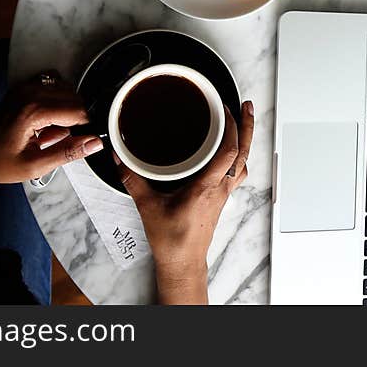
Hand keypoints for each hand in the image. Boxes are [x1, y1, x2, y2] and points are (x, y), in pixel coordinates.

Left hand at [0, 72, 102, 201]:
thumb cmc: (0, 164)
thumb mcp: (36, 166)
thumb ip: (68, 152)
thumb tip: (95, 143)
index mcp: (33, 112)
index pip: (78, 111)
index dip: (84, 128)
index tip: (78, 141)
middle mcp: (29, 93)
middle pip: (74, 97)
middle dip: (75, 118)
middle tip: (59, 139)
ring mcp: (24, 87)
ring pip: (65, 88)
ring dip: (66, 107)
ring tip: (51, 129)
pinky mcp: (21, 87)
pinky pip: (51, 82)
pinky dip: (56, 96)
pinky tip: (48, 115)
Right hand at [115, 101, 254, 303]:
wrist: (183, 261)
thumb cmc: (171, 239)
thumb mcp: (147, 205)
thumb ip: (132, 178)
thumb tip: (119, 158)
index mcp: (207, 186)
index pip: (228, 151)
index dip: (230, 126)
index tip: (223, 108)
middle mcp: (220, 188)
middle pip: (243, 153)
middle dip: (246, 126)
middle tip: (246, 105)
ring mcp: (224, 194)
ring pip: (243, 162)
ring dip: (245, 140)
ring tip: (243, 122)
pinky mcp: (221, 199)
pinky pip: (237, 173)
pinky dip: (238, 157)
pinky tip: (232, 151)